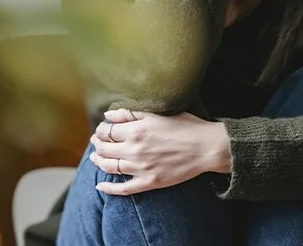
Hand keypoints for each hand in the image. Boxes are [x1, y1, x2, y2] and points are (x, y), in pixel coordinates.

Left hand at [89, 109, 231, 195]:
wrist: (207, 148)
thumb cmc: (186, 127)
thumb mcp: (158, 114)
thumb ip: (131, 114)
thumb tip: (108, 116)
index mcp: (136, 131)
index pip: (106, 131)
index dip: (100, 130)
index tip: (102, 130)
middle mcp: (135, 150)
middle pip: (104, 149)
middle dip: (97, 144)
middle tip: (97, 142)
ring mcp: (140, 168)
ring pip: (109, 167)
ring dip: (98, 162)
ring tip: (96, 158)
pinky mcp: (149, 182)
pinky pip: (122, 189)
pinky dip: (108, 189)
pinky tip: (100, 187)